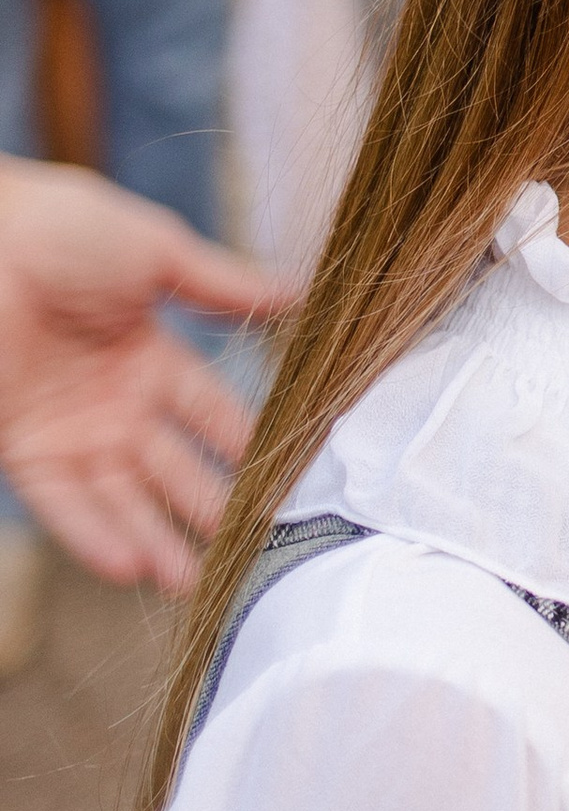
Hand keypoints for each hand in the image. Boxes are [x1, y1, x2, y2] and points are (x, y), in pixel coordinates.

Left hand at [0, 160, 288, 589]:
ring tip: (195, 581)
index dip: (250, 447)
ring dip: (157, 540)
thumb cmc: (60, 228)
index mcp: (152, 358)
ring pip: (123, 500)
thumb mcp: (157, 250)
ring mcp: (70, 432)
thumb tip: (299, 295)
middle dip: (212, 509)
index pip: (214, 417)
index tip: (293, 484)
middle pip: (174, 470)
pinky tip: (130, 565)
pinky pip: (63, 503)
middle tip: (254, 549)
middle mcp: (115, 406)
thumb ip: (222, 285)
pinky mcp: (23, 448)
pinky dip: (94, 534)